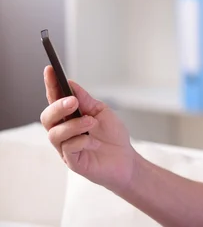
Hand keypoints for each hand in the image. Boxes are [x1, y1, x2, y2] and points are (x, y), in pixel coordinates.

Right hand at [40, 65, 136, 193]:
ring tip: (91, 122)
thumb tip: (70, 84)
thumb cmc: (112, 135)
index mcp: (69, 117)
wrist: (126, 159)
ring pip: (55, 133)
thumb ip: (86, 100)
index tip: (50, 69)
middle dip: (58, 107)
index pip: (54, 99)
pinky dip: (82, 140)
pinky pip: (68, 148)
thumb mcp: (102, 112)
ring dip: (74, 125)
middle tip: (74, 102)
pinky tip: (94, 142)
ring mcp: (65, 147)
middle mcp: (63, 131)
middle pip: (47, 117)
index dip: (51, 85)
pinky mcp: (72, 161)